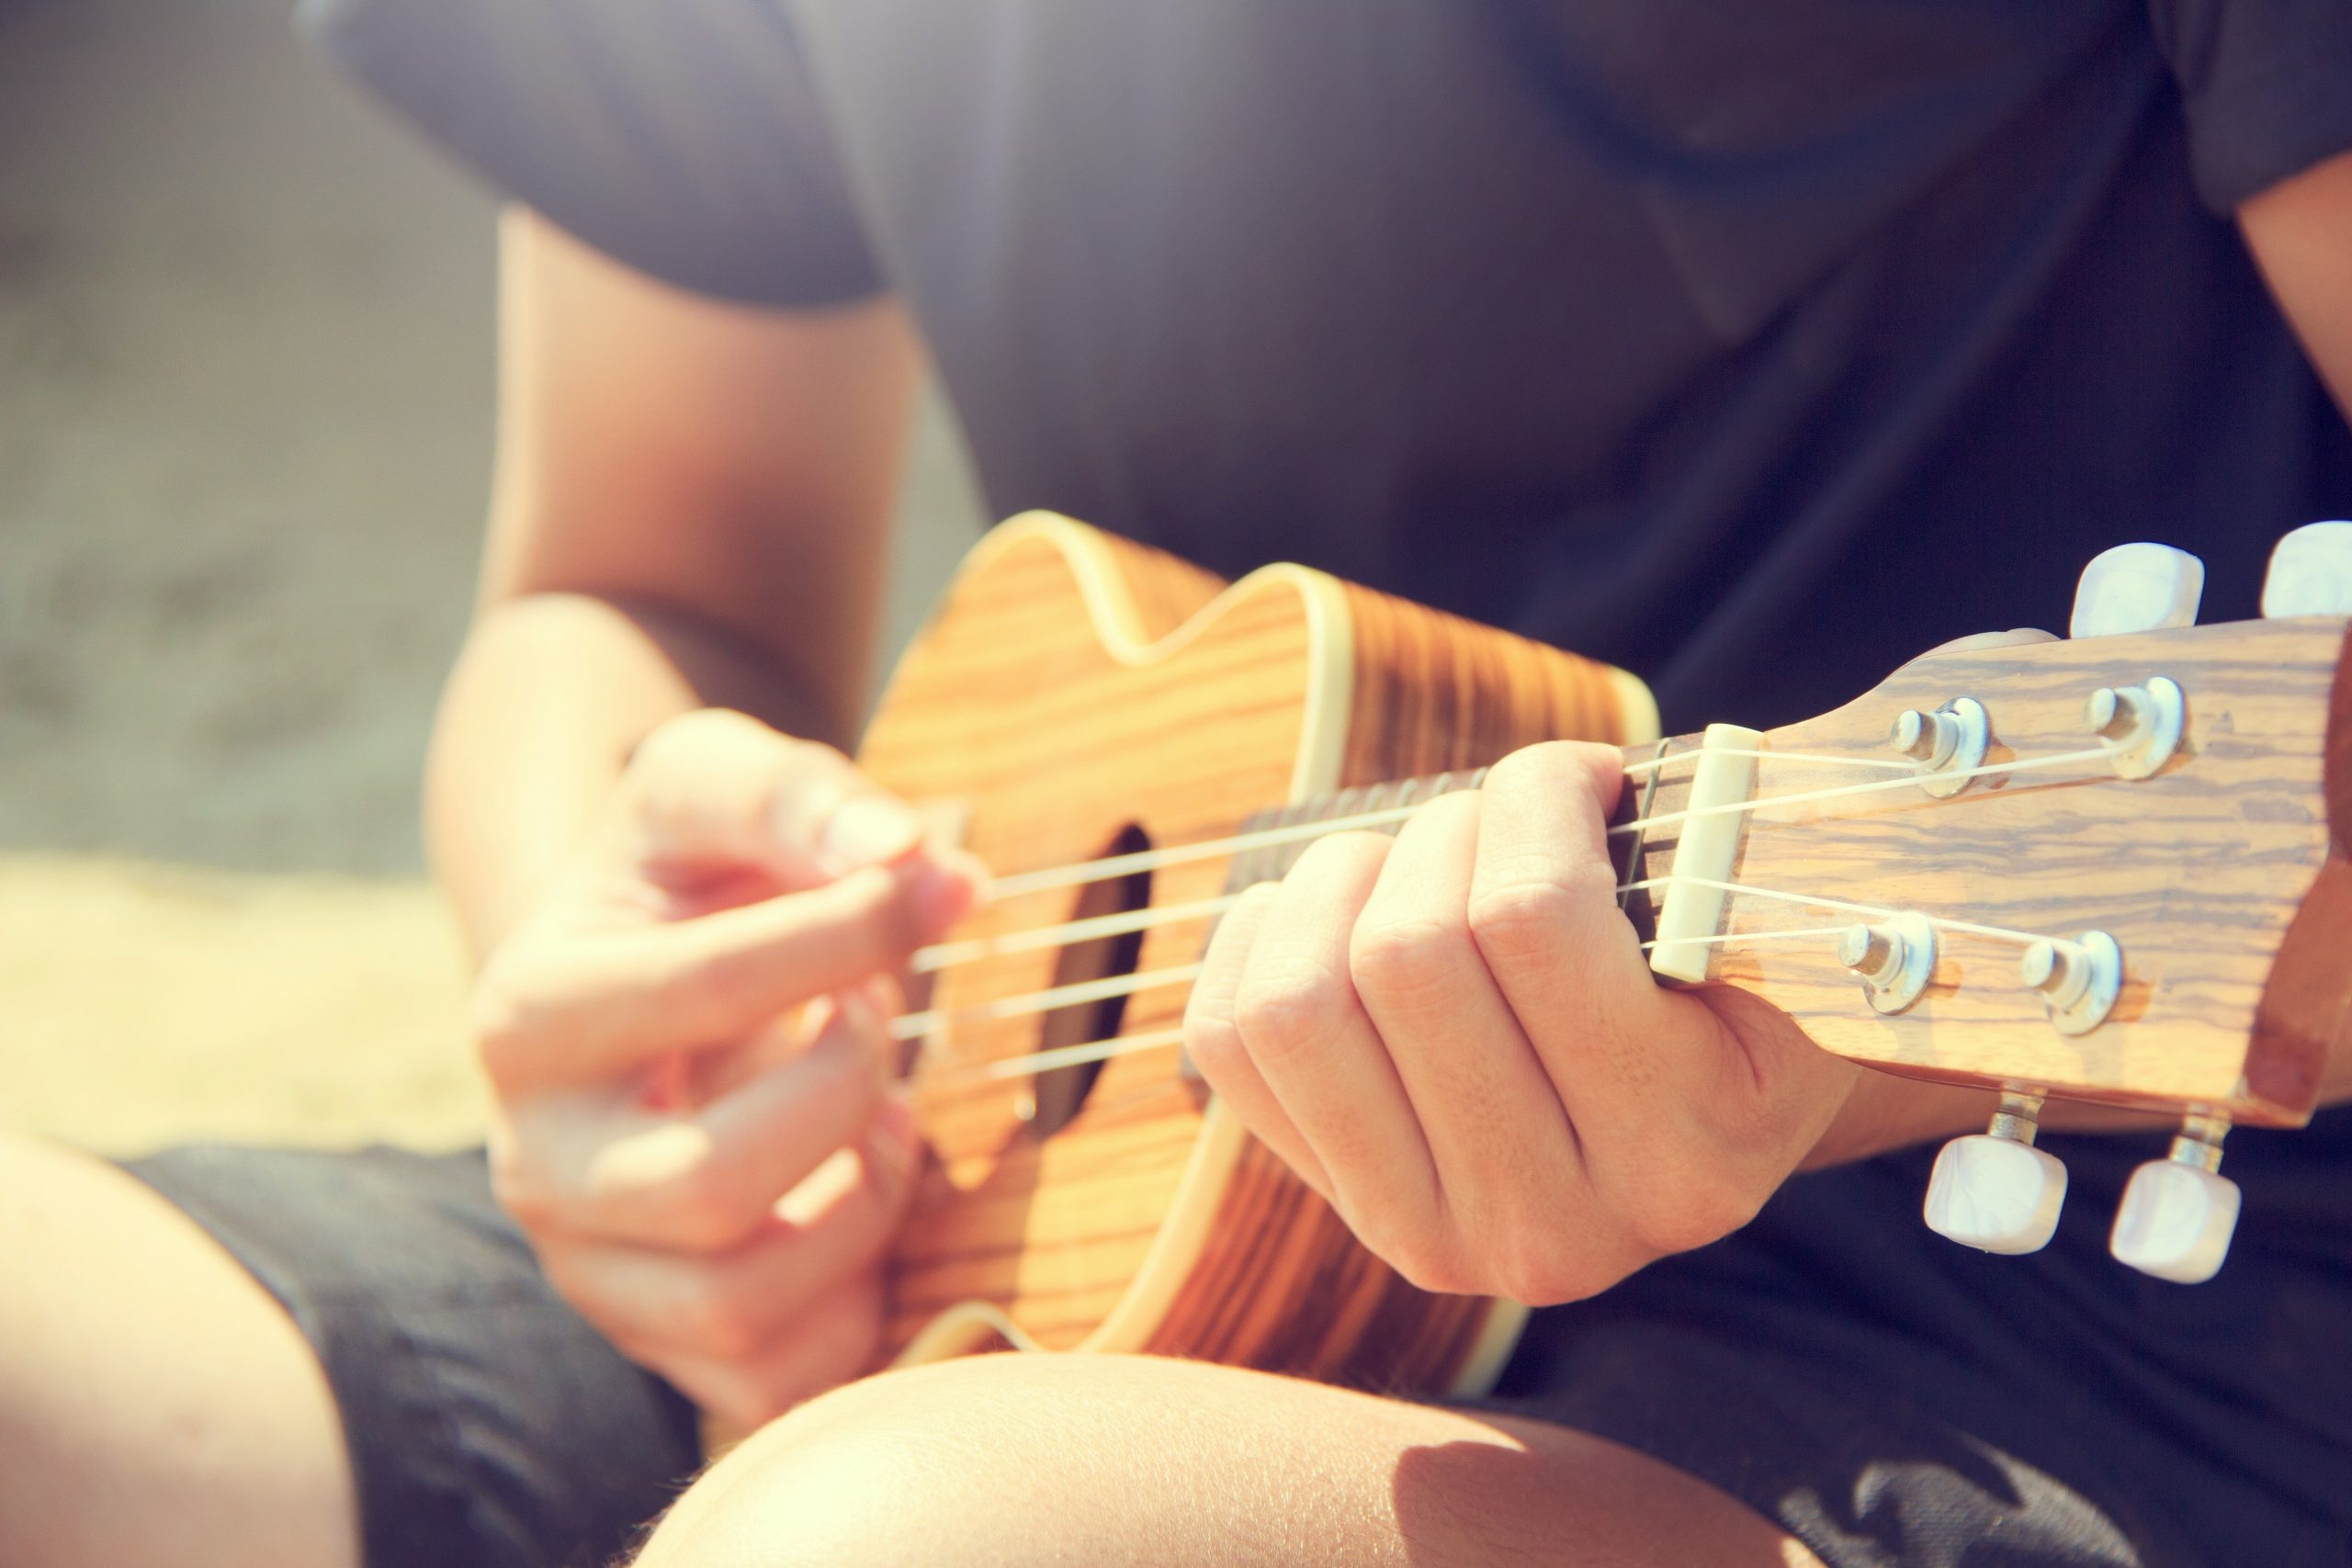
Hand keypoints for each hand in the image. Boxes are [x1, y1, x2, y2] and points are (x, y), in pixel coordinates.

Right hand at [472, 708, 983, 1429]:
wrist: (646, 968)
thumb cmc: (694, 874)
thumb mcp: (719, 787)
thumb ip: (799, 795)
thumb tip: (906, 853)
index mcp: (528, 1014)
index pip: (701, 991)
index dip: (853, 932)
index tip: (943, 886)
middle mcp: (533, 1163)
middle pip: (709, 1187)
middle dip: (845, 1092)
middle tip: (880, 1023)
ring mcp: (593, 1269)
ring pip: (740, 1303)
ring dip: (863, 1200)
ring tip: (882, 1112)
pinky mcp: (664, 1343)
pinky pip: (779, 1380)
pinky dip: (857, 1296)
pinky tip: (862, 1193)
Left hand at [1181, 741, 1854, 1304]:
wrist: (1712, 1113)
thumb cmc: (1740, 978)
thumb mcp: (1776, 925)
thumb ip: (1715, 853)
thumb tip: (1573, 775)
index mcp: (1690, 1156)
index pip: (1532, 917)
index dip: (1534, 793)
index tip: (1581, 772)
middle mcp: (1562, 1231)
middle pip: (1407, 954)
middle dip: (1445, 830)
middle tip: (1498, 817)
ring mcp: (1438, 1237)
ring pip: (1300, 1003)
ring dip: (1342, 881)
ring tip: (1411, 859)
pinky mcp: (1346, 1209)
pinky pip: (1228, 1040)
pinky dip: (1262, 936)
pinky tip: (1338, 910)